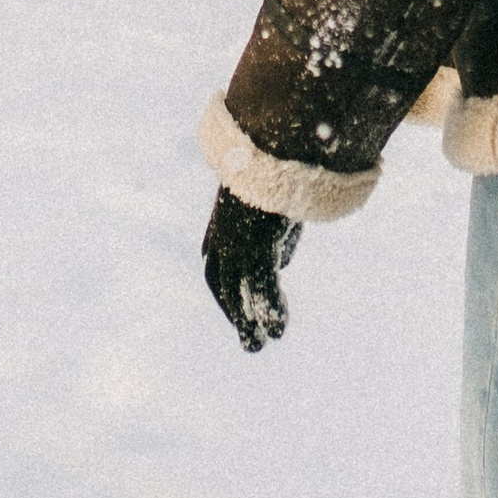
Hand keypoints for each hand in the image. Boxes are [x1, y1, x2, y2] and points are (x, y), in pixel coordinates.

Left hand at [203, 188, 301, 351]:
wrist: (276, 149)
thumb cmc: (279, 172)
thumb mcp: (274, 207)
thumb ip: (275, 236)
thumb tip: (282, 264)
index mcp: (221, 227)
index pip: (215, 268)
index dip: (226, 294)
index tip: (242, 314)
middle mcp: (223, 238)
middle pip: (221, 285)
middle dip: (234, 315)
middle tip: (249, 342)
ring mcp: (237, 244)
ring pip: (236, 293)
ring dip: (247, 323)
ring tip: (257, 347)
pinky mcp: (255, 247)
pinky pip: (261, 288)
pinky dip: (269, 310)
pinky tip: (279, 329)